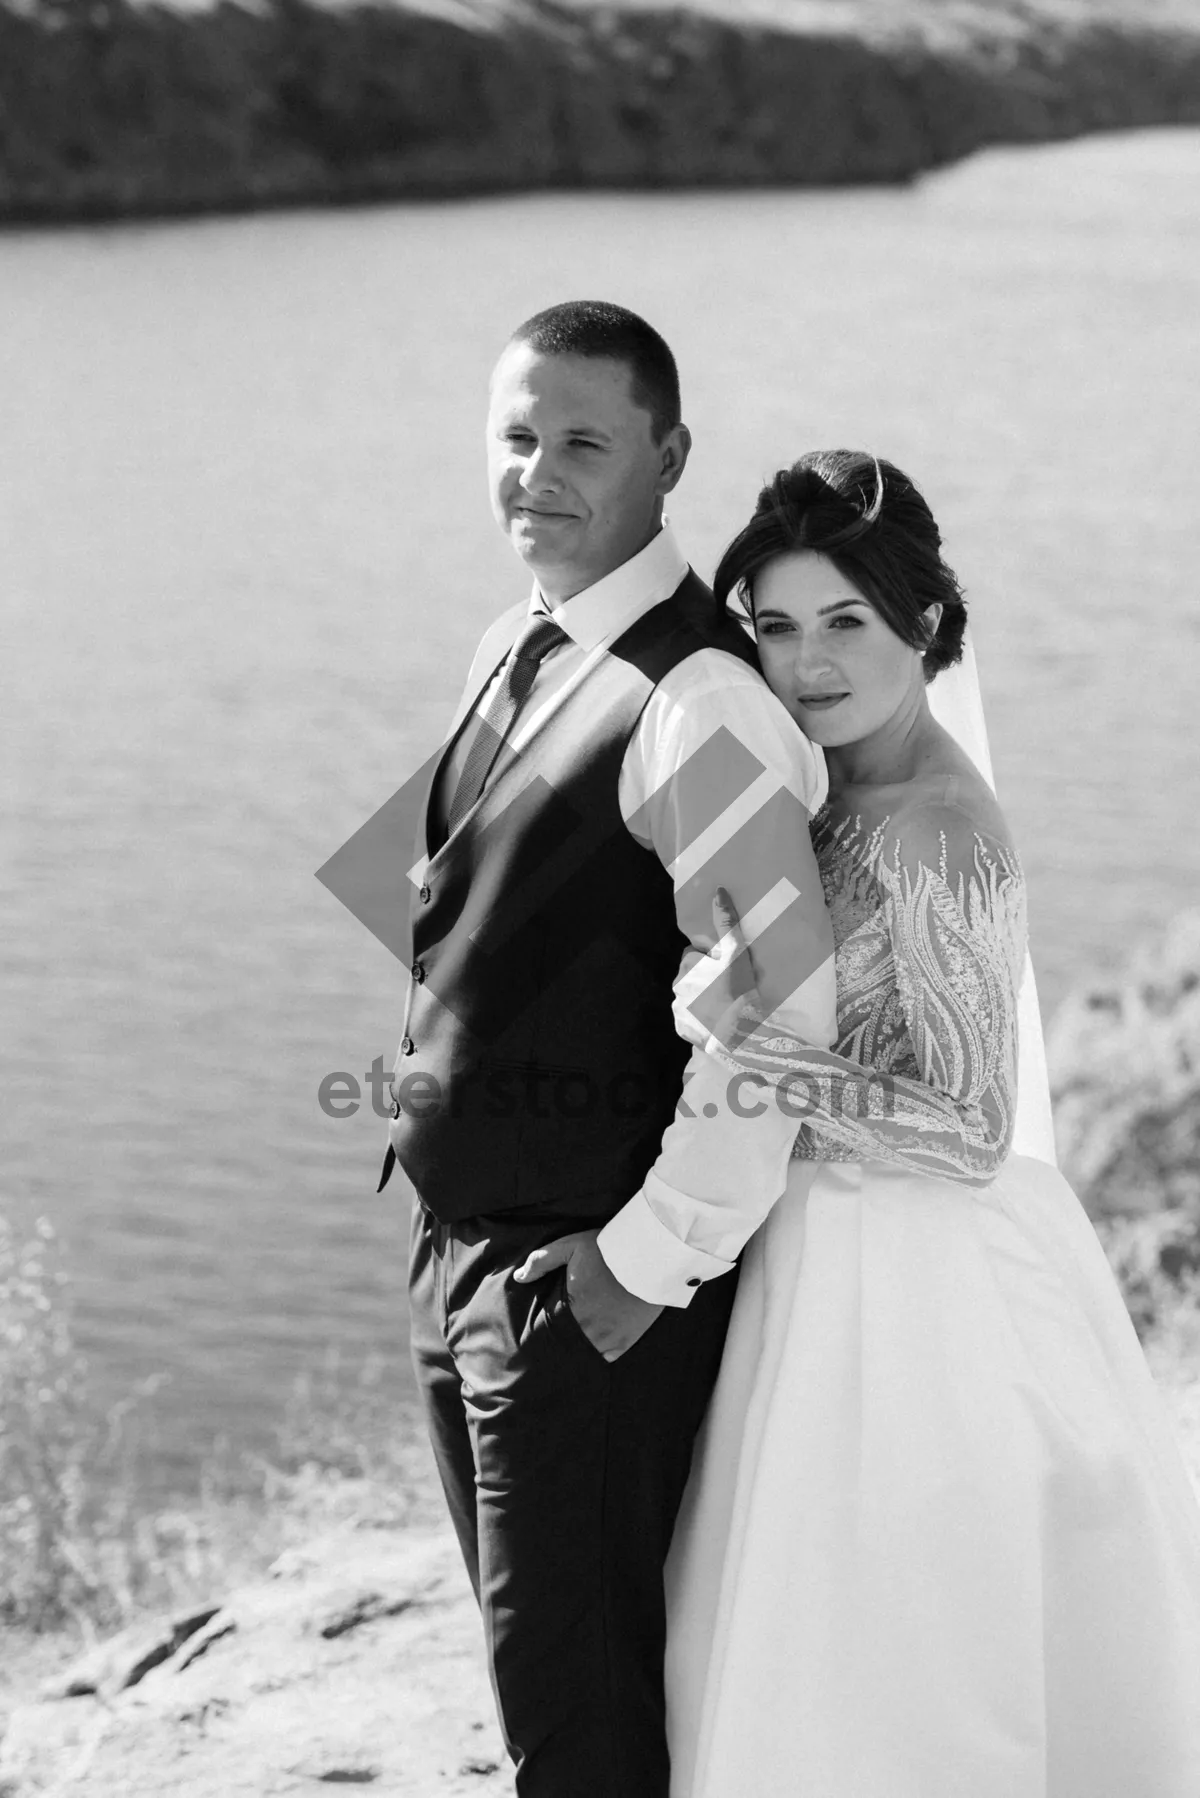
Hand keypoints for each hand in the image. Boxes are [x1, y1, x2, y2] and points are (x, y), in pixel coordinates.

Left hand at [513, 1230, 663, 1361]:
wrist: (650, 1257)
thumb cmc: (609, 1250)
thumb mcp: (570, 1247)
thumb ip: (541, 1261)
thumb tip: (519, 1278)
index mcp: (572, 1308)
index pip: (549, 1330)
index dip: (543, 1333)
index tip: (538, 1335)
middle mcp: (589, 1328)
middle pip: (566, 1345)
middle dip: (559, 1344)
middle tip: (553, 1346)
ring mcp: (610, 1337)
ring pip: (585, 1353)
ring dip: (578, 1349)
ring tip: (572, 1348)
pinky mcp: (628, 1339)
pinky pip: (608, 1356)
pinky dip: (600, 1353)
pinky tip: (595, 1347)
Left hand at [675, 888, 767, 1056]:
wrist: (738, 1033)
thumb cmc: (737, 990)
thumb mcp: (736, 952)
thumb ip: (726, 922)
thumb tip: (717, 890)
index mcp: (686, 966)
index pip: (695, 956)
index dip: (711, 960)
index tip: (726, 969)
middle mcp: (676, 987)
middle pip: (691, 977)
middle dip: (705, 980)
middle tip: (729, 987)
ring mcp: (678, 1010)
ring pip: (690, 999)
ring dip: (703, 1000)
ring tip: (725, 1006)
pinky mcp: (683, 1030)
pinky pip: (690, 1021)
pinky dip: (701, 1020)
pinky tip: (717, 1021)